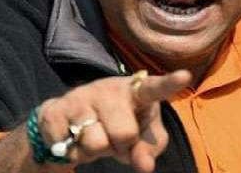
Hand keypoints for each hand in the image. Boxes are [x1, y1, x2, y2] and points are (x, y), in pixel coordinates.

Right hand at [36, 70, 191, 172]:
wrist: (68, 121)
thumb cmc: (118, 125)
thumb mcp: (140, 137)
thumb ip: (149, 149)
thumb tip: (144, 166)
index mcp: (135, 91)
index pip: (154, 88)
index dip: (169, 83)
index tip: (185, 76)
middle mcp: (108, 88)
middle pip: (124, 133)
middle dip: (120, 147)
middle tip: (114, 139)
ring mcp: (80, 96)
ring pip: (95, 143)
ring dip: (95, 151)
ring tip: (93, 137)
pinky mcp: (55, 109)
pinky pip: (69, 148)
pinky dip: (73, 152)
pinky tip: (71, 137)